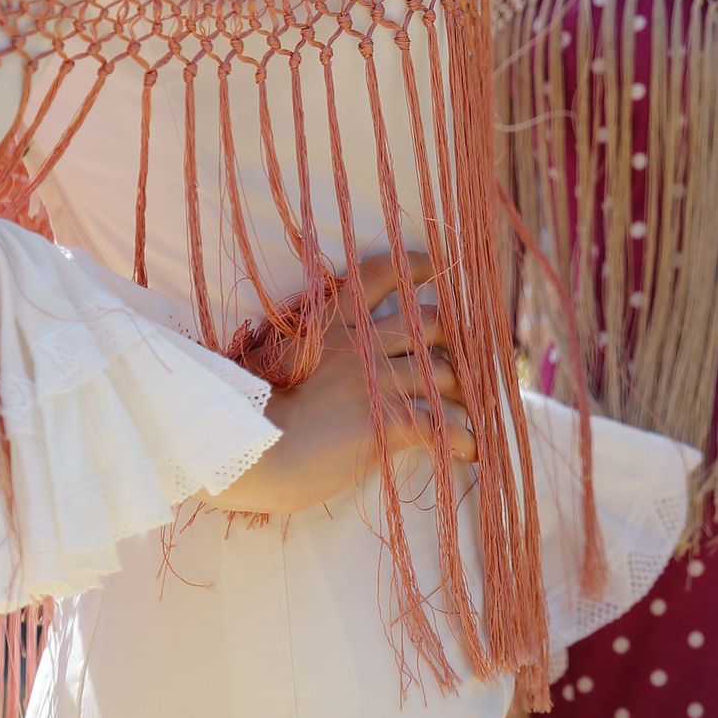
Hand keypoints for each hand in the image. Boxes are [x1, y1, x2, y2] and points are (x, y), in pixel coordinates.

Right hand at [207, 250, 474, 515]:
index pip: (380, 274)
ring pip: (443, 372)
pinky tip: (468, 452)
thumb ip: (312, 349)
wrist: (249, 450)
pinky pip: (441, 422)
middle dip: (450, 341)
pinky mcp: (389, 419)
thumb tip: (327, 358)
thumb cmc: (250, 413)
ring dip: (461, 394)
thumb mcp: (279, 360)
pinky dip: (461, 437)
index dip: (413, 266)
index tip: (434, 266)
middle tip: (457, 364)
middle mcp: (362, 341)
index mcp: (332, 321)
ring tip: (466, 414)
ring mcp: (379, 378)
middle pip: (429, 321)